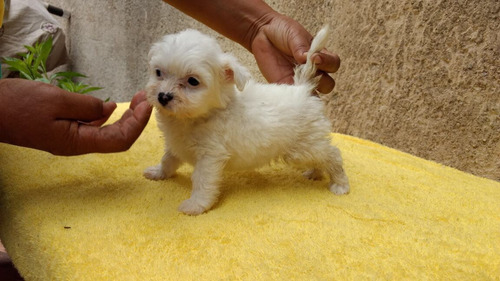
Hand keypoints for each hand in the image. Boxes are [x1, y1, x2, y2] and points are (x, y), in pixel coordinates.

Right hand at [0, 79, 151, 154]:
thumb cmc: (17, 105)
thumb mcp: (56, 100)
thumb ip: (87, 106)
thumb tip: (109, 109)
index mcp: (77, 142)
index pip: (119, 140)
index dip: (137, 125)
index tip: (146, 105)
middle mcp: (77, 145)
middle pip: (116, 138)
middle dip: (135, 120)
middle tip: (144, 100)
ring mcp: (70, 139)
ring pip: (106, 133)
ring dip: (123, 118)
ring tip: (135, 101)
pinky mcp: (63, 131)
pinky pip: (91, 128)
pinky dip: (106, 116)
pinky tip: (111, 106)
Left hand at [250, 13, 340, 93]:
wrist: (262, 33)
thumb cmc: (283, 31)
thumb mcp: (294, 35)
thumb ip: (302, 47)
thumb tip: (308, 59)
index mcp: (320, 56)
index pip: (333, 64)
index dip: (328, 63)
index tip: (315, 57)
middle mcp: (313, 71)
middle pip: (328, 84)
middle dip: (322, 80)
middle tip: (307, 71)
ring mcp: (300, 81)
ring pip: (314, 95)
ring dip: (309, 91)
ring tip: (298, 81)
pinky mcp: (286, 86)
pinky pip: (294, 98)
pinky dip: (294, 98)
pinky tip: (290, 92)